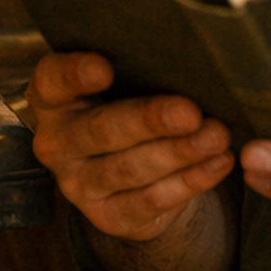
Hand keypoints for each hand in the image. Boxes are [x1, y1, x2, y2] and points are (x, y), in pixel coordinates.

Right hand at [27, 52, 235, 241]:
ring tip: (216, 136)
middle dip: (149, 120)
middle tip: (189, 112)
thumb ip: (137, 66)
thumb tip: (188, 53)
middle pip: (101, 130)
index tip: (105, 68)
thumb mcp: (121, 82)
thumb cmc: (126, 104)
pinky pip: (151, 200)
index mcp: (54, 99)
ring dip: (178, 153)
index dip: (74, 74)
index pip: (52, 81)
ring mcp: (80, 185)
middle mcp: (58, 143)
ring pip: (130, 169)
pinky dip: (190, 181)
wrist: (128, 170)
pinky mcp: (109, 216)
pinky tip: (217, 162)